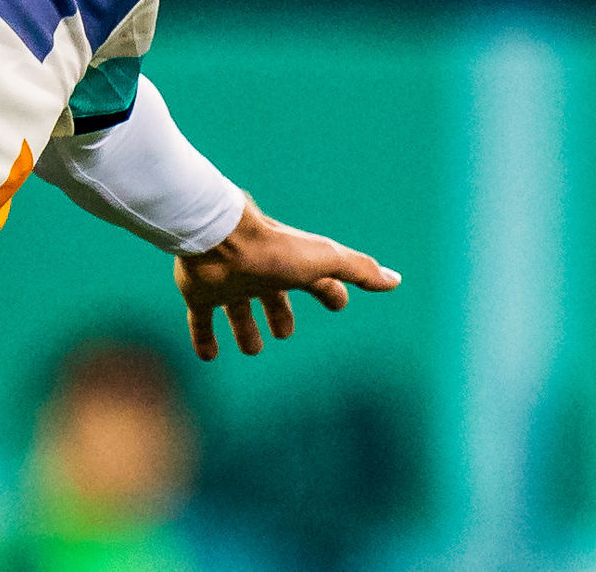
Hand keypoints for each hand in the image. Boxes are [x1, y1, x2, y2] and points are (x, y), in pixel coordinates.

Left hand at [173, 198, 399, 360]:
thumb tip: (395, 280)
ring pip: (237, 308)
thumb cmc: (273, 249)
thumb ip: (358, 268)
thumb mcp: (322, 260)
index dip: (328, 293)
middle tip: (284, 333)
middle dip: (279, 313)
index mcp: (289, 265)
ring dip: (245, 328)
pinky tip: (209, 356)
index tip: (337, 303)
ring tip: (252, 349)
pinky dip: (204, 338)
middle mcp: (257, 273)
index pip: (314, 280)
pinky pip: (200, 319)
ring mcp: (228, 284)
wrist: (218, 239)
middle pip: (271, 295)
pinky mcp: (200, 294)